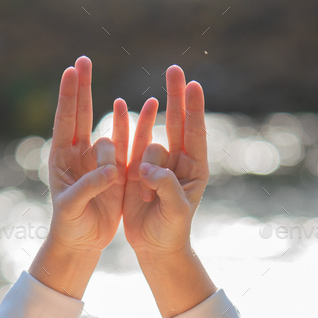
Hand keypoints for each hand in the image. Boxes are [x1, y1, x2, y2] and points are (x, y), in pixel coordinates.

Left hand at [46, 55, 127, 253]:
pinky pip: (123, 145)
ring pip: (106, 126)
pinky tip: (133, 109)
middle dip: (82, 88)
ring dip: (111, 107)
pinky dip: (128, 127)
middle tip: (82, 61)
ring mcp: (96, 161)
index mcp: (62, 158)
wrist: (81, 242)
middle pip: (81, 114)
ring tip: (119, 91)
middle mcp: (78, 154)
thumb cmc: (70, 226)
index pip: (66, 120)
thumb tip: (112, 169)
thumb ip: (90, 185)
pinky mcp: (113, 172)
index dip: (70, 96)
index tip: (71, 71)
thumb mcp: (74, 206)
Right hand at [119, 65, 209, 257]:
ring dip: (152, 134)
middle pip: (178, 123)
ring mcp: (158, 164)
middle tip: (175, 70)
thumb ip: (166, 186)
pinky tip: (122, 107)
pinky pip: (133, 144)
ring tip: (151, 150)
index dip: (194, 109)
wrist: (156, 247)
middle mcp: (178, 162)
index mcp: (194, 168)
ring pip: (152, 137)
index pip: (195, 133)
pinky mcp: (138, 170)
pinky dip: (129, 128)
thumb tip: (148, 168)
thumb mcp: (175, 211)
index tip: (193, 85)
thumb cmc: (171, 232)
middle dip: (176, 96)